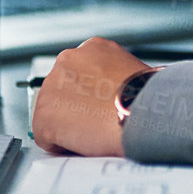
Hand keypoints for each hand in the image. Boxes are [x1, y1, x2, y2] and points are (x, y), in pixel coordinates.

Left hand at [28, 37, 150, 156]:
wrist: (142, 113)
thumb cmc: (149, 99)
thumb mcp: (134, 72)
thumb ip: (113, 78)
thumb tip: (112, 95)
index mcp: (93, 48)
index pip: (79, 74)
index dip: (89, 95)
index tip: (99, 106)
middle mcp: (68, 60)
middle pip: (61, 92)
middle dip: (75, 108)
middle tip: (97, 123)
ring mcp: (52, 86)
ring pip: (52, 114)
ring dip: (69, 126)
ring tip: (95, 133)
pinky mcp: (43, 115)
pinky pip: (47, 138)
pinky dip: (62, 146)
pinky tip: (85, 142)